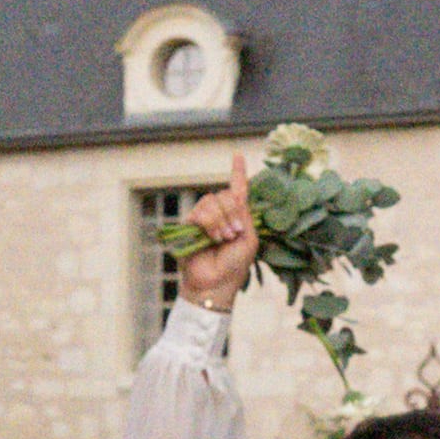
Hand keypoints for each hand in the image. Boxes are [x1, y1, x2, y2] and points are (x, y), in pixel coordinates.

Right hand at [176, 162, 255, 312]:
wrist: (215, 282)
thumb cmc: (235, 265)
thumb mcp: (249, 238)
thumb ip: (244, 214)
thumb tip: (233, 196)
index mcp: (237, 216)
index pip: (237, 189)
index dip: (238, 172)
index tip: (237, 155)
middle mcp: (220, 213)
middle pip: (226, 194)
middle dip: (232, 213)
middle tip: (234, 234)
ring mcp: (204, 217)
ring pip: (212, 201)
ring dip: (221, 221)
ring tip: (222, 239)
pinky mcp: (190, 223)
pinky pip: (201, 211)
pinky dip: (210, 224)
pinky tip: (211, 239)